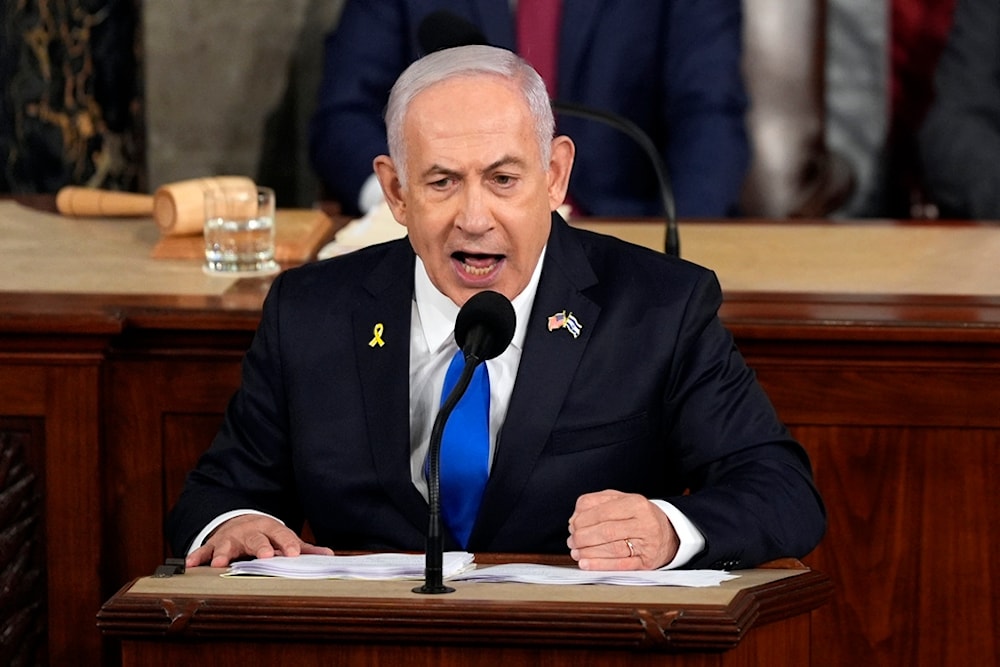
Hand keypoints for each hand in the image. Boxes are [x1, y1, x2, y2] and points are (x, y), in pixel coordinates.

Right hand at [185, 514, 333, 567]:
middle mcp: (250, 531)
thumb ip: (304, 548)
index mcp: (271, 528)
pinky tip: (190, 565)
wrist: (239, 521)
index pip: (282, 535)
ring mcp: (231, 537)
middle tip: (264, 556)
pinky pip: (203, 550)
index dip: (288, 544)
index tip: (294, 554)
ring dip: (222, 553)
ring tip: (218, 564)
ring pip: (227, 544)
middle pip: (256, 538)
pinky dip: (197, 557)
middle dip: (260, 546)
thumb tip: (328, 556)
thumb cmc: (266, 535)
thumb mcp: (284, 538)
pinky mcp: (214, 543)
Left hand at [566, 490, 678, 569]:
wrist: (669, 533)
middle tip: (572, 541)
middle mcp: (644, 523)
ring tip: (576, 552)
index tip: (572, 525)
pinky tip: (586, 564)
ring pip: (612, 549)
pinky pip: (620, 565)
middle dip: (583, 537)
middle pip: (606, 531)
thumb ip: (597, 503)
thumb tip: (575, 518)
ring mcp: (647, 544)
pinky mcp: (647, 562)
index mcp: (636, 503)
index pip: (602, 511)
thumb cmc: (639, 516)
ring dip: (588, 552)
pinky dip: (600, 565)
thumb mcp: (621, 500)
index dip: (582, 520)